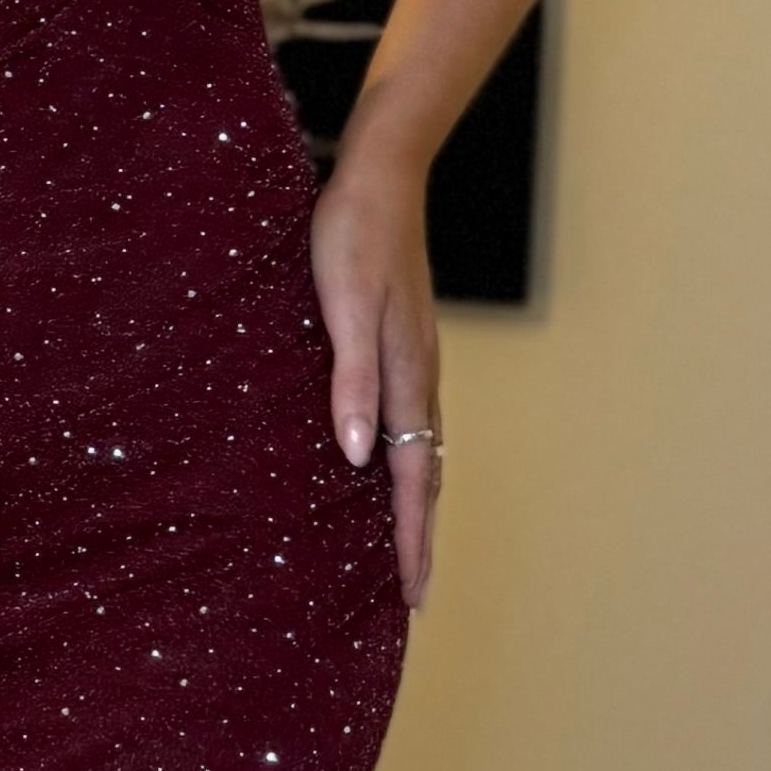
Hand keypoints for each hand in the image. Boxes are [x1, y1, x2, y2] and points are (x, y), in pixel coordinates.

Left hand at [311, 149, 442, 607]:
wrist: (383, 174)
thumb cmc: (352, 235)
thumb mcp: (344, 305)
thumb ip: (351, 380)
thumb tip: (359, 456)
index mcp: (406, 377)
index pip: (414, 480)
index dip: (413, 540)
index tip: (414, 595)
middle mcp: (418, 377)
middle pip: (427, 477)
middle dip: (422, 539)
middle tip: (416, 595)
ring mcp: (415, 361)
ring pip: (423, 451)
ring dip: (417, 505)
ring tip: (406, 550)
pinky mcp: (402, 343)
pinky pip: (411, 422)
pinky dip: (407, 463)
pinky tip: (385, 466)